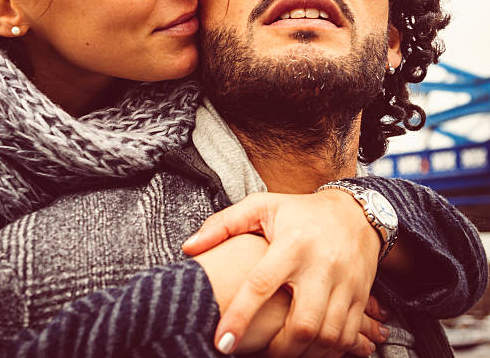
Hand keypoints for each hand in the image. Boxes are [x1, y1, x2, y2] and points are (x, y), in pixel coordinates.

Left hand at [183, 191, 388, 355]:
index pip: (262, 284)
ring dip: (301, 354)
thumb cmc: (300, 211)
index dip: (240, 316)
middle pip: (302, 324)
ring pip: (326, 337)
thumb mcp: (261, 206)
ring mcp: (345, 284)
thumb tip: (188, 247)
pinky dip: (326, 351)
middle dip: (277, 350)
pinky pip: (346, 338)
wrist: (355, 213)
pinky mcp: (361, 297)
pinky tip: (307, 348)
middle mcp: (321, 266)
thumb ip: (223, 225)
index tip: (221, 342)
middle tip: (257, 354)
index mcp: (292, 244)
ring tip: (279, 352)